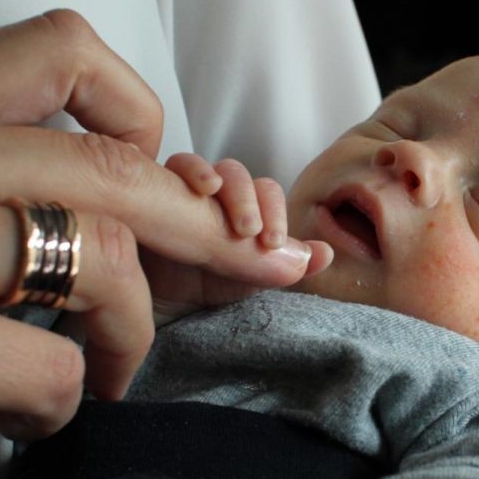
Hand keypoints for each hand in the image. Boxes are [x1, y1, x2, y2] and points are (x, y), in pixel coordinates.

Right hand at [0, 10, 322, 478]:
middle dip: (205, 235)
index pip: (64, 48)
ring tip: (98, 371)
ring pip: (106, 265)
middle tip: (246, 273)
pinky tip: (20, 416)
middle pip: (116, 170)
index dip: (138, 114)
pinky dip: (62, 405)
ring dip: (128, 336)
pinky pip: (58, 365)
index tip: (154, 179)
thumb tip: (154, 187)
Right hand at [144, 153, 332, 324]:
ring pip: (208, 169)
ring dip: (230, 190)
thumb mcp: (253, 280)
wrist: (159, 312)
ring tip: (236, 224)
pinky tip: (204, 189)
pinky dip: (193, 170)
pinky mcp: (153, 190)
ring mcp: (183, 192)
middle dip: (251, 202)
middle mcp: (215, 198)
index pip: (265, 194)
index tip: (273, 243)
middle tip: (255, 236)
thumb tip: (325, 252)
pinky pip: (174, 166)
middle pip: (238, 177)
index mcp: (243, 212)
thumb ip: (289, 265)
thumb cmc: (204, 291)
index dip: (275, 213)